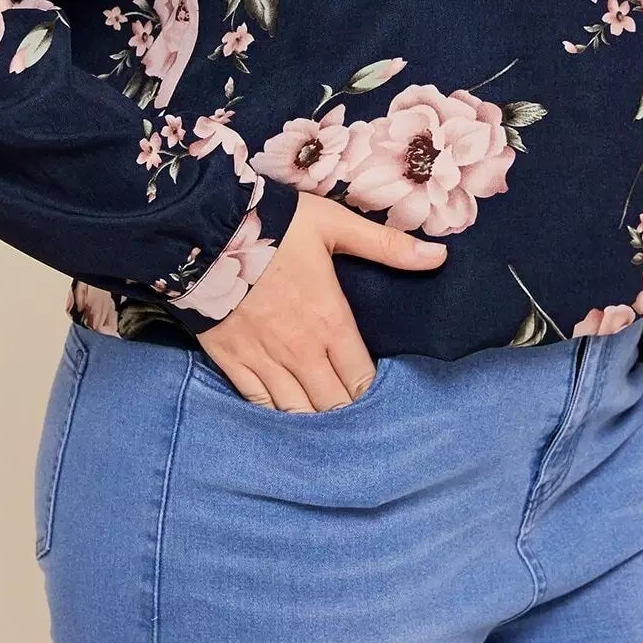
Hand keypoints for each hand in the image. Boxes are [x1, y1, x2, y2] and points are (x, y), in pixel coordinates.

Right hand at [193, 191, 446, 410]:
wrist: (203, 230)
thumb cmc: (274, 226)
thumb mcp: (335, 225)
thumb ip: (387, 245)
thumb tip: (439, 257)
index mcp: (330, 321)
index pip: (361, 379)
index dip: (371, 391)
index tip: (375, 389)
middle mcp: (300, 351)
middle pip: (333, 404)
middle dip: (346, 409)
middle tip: (351, 406)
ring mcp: (264, 360)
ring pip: (297, 412)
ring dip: (313, 416)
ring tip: (324, 416)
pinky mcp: (232, 362)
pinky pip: (258, 404)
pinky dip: (275, 414)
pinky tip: (285, 414)